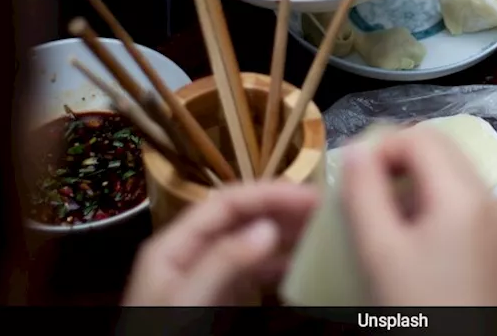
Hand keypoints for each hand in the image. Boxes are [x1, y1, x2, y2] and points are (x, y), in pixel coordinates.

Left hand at [122, 182, 318, 305]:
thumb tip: (267, 227)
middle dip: (280, 211)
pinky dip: (279, 266)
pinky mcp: (218, 302)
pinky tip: (303, 265)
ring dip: (285, 236)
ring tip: (321, 232)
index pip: (224, 203)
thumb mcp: (189, 303)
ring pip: (249, 244)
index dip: (266, 194)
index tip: (308, 197)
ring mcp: (204, 278)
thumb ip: (224, 262)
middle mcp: (188, 255)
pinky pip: (252, 273)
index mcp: (172, 247)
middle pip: (239, 219)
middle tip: (324, 211)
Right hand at [340, 126, 496, 305]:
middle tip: (369, 207)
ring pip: (462, 189)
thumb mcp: (380, 254)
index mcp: (467, 195)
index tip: (353, 180)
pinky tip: (429, 261)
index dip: (381, 148)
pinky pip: (480, 219)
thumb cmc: (421, 316)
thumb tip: (355, 151)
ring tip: (395, 238)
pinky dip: (450, 223)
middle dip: (402, 171)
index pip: (421, 136)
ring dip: (424, 198)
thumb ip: (363, 192)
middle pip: (445, 158)